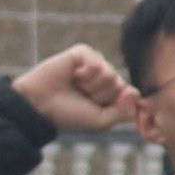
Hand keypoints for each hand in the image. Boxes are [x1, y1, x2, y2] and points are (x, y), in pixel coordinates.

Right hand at [14, 44, 142, 138]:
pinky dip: (86, 73)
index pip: (132, 95)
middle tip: (83, 97)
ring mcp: (95, 64)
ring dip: (92, 86)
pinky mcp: (83, 53)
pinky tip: (74, 76)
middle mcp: (106, 78)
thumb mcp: (101, 121)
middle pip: (121, 86)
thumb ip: (123, 111)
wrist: (40, 104)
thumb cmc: (70, 114)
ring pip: (110, 74)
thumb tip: (135, 91)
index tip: (98, 109)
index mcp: (112, 93)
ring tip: (77, 86)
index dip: (117, 105)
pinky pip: (97, 61)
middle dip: (102, 96)